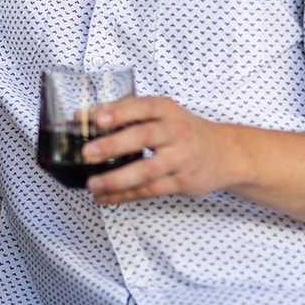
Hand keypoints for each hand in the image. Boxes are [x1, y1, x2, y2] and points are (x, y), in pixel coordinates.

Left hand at [82, 95, 243, 204]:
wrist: (226, 153)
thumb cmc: (183, 131)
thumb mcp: (162, 114)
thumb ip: (126, 113)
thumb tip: (79, 117)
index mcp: (167, 110)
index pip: (142, 107)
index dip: (119, 112)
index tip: (96, 118)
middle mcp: (177, 132)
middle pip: (143, 137)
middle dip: (113, 145)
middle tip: (87, 153)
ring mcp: (181, 158)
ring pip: (146, 170)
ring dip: (116, 179)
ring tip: (91, 184)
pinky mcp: (182, 182)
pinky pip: (149, 190)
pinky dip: (124, 196)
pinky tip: (103, 197)